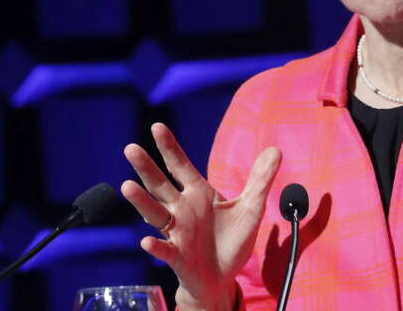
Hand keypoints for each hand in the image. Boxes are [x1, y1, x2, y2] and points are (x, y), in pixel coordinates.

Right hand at [121, 123, 280, 310]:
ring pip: (155, 214)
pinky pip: (165, 249)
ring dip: (141, 201)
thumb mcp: (251, 207)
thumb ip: (260, 179)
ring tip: (127, 186)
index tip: (157, 126)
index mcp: (198, 193)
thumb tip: (275, 150)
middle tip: (131, 149)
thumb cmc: (232, 239)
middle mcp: (182, 209)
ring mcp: (177, 232)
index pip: (180, 165)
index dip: (169, 147)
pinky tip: (147, 241)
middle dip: (146, 167)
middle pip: (160, 185)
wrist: (223, 276)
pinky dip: (156, 246)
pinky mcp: (178, 256)